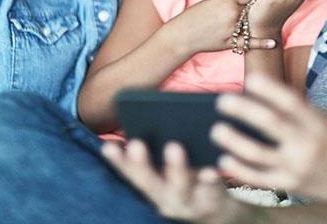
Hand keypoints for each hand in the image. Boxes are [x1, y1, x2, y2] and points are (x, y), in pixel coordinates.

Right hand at [102, 140, 250, 223]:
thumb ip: (162, 151)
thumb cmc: (192, 181)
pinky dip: (209, 180)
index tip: (107, 146)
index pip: (130, 174)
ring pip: (179, 187)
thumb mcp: (173, 172)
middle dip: (141, 164)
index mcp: (153, 187)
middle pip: (149, 183)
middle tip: (136, 144)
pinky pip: (210, 191)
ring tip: (173, 147)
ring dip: (175, 168)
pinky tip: (210, 168)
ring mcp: (188, 203)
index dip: (118, 161)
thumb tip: (154, 115)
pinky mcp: (212, 203)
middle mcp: (165, 199)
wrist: (219, 212)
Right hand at [166, 0, 274, 54]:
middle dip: (261, 7)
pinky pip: (249, 42)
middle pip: (254, 8)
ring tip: (272, 20)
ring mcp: (231, 28)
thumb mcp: (211, 2)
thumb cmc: (195, 16)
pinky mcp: (230, 42)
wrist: (182, 35)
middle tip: (272, 6)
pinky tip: (273, 42)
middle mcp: (231, 13)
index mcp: (226, 0)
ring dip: (260, 21)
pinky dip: (262, 43)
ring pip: (252, 23)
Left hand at [210, 74, 326, 203]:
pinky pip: (258, 178)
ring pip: (258, 154)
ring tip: (217, 130)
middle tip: (223, 101)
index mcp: (316, 122)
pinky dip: (238, 169)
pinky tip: (223, 160)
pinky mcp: (289, 185)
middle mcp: (306, 144)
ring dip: (234, 141)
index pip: (291, 102)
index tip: (249, 79)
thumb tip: (261, 93)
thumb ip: (296, 109)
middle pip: (271, 123)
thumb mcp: (322, 119)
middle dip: (244, 111)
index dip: (270, 89)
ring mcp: (297, 167)